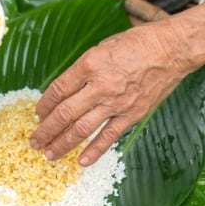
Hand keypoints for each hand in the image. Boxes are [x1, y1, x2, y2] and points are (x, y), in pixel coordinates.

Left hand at [30, 21, 189, 165]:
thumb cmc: (136, 44)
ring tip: (49, 154)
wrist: (170, 50)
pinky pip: (109, 136)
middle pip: (65, 113)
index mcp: (89, 65)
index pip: (58, 90)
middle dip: (47, 130)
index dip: (44, 105)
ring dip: (63, 143)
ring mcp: (116, 103)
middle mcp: (100, 85)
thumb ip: (83, 70)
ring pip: (82, 129)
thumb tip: (65, 91)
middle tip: (35, 141)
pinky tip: (81, 161)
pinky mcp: (132, 114)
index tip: (37, 115)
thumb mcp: (102, 48)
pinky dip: (94, 151)